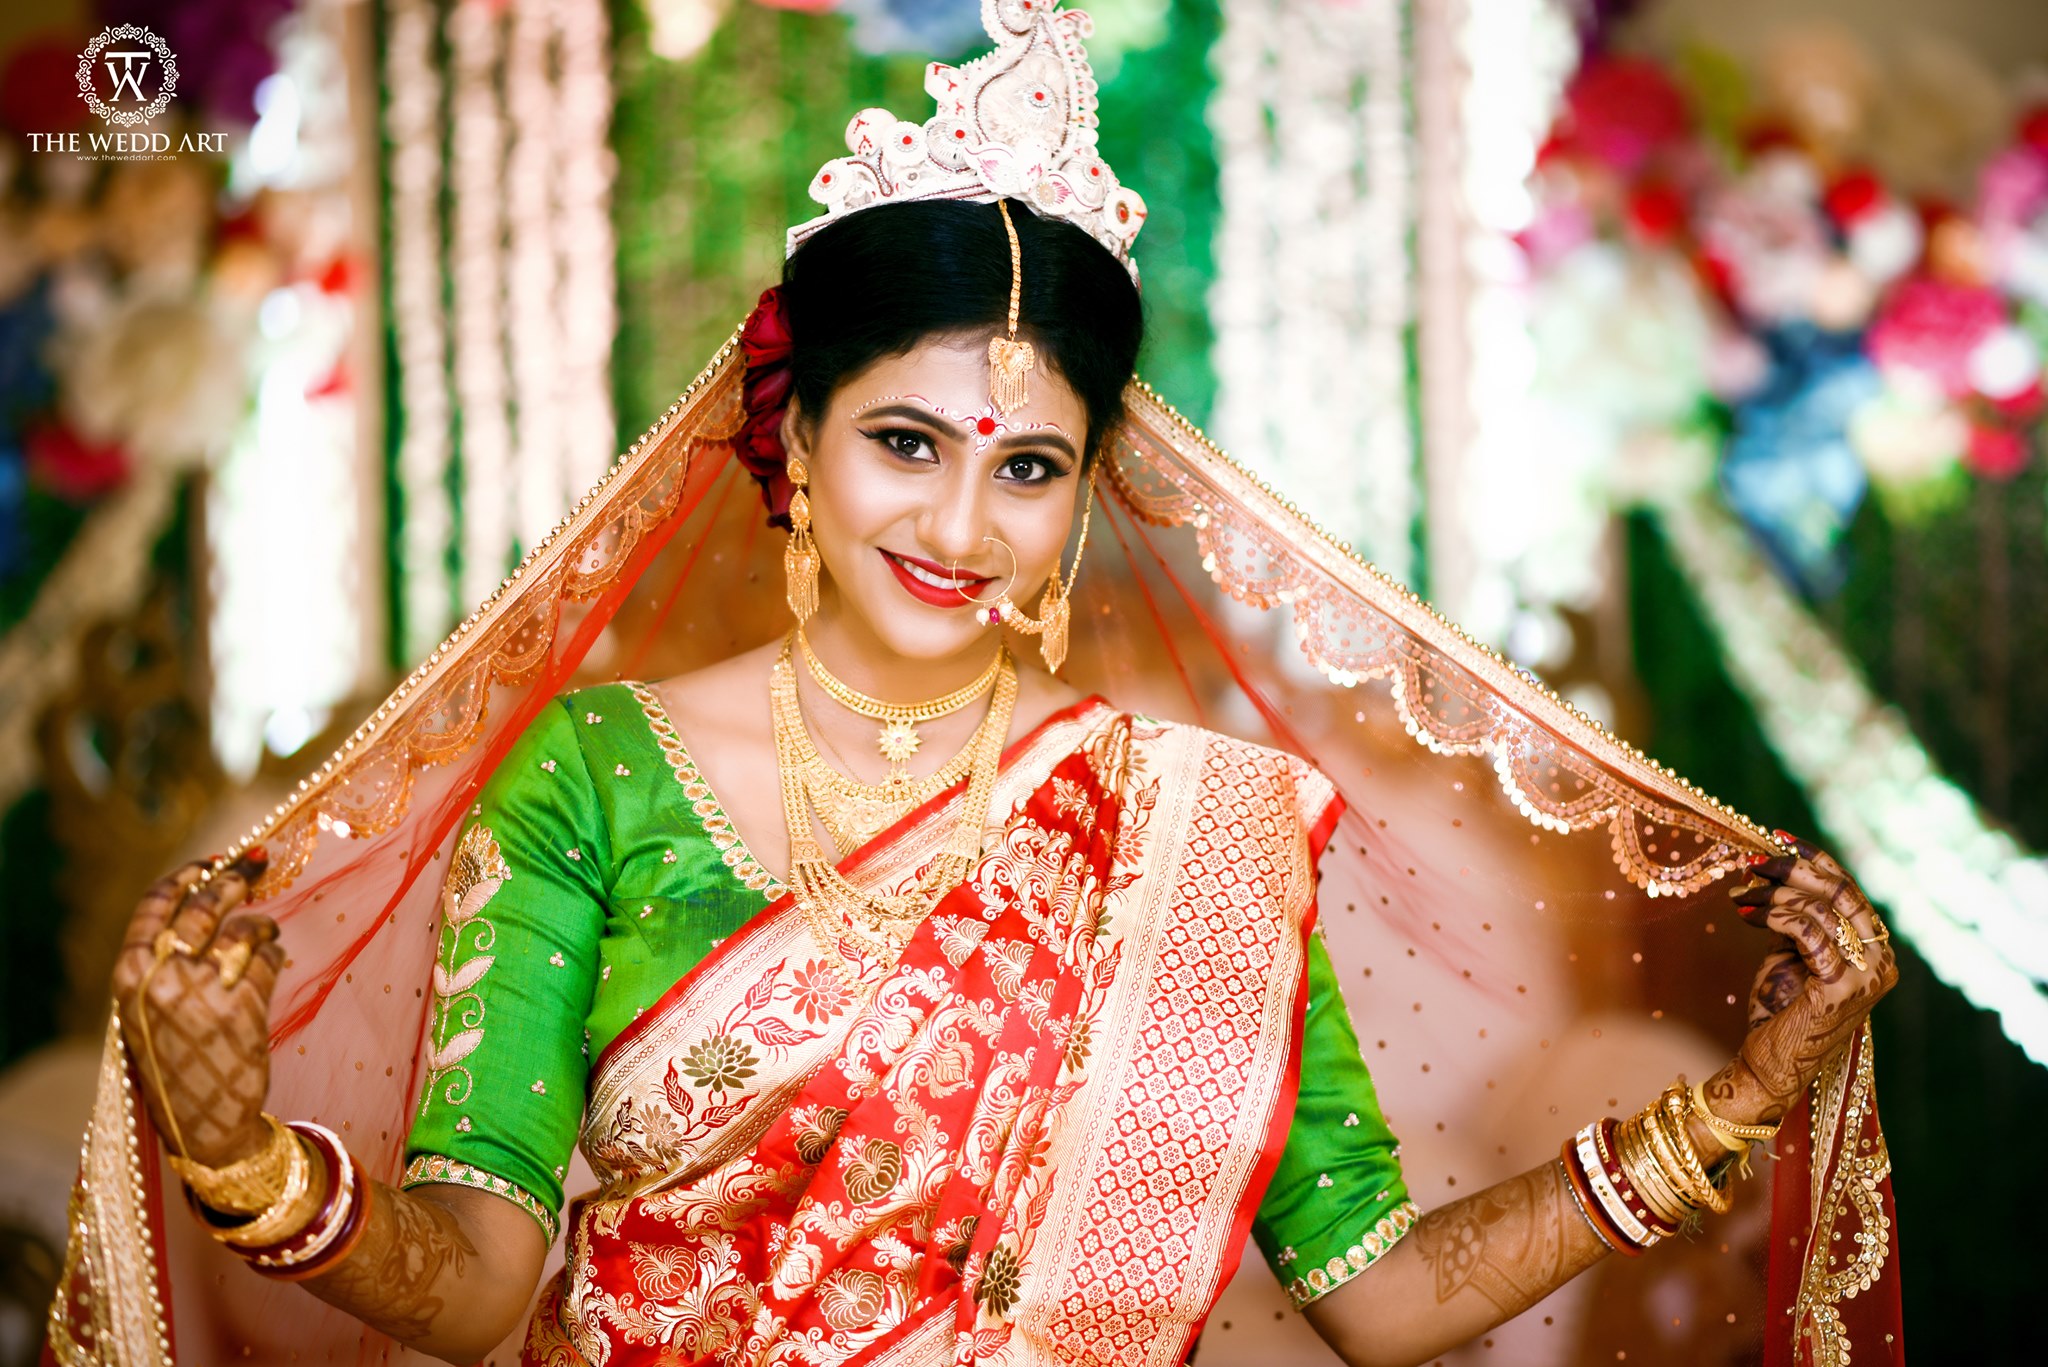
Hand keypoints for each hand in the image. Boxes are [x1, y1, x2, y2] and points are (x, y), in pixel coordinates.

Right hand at [111, 849, 281, 1167]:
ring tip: (266, 930)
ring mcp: (204, 991)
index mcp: (128, 977)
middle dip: (235, 880)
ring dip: (262, 923)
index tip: (212, 860)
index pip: (155, 906)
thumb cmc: (175, 1060)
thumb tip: (201, 897)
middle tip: (256, 867)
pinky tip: (272, 965)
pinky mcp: (245, 1005)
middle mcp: (161, 978)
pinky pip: (269, 958)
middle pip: (205, 907)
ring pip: (243, 928)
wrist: (203, 1123)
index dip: (187, 877)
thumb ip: (162, 962)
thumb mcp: (147, 1009)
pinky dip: (275, 955)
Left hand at [1721, 834, 1897, 1119]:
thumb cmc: (1779, 1009)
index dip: (1814, 859)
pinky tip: (1748, 914)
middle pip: (1840, 892)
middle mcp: (1881, 960)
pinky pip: (1810, 933)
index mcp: (1875, 948)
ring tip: (1740, 895)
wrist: (1770, 1064)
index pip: (1849, 889)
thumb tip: (1773, 869)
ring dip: (1774, 895)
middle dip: (1791, 870)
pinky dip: (1777, 916)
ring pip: (1822, 909)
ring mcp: (1867, 977)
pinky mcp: (1842, 989)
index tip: (1776, 836)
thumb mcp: (1791, 953)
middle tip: (1752, 862)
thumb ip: (1797, 917)